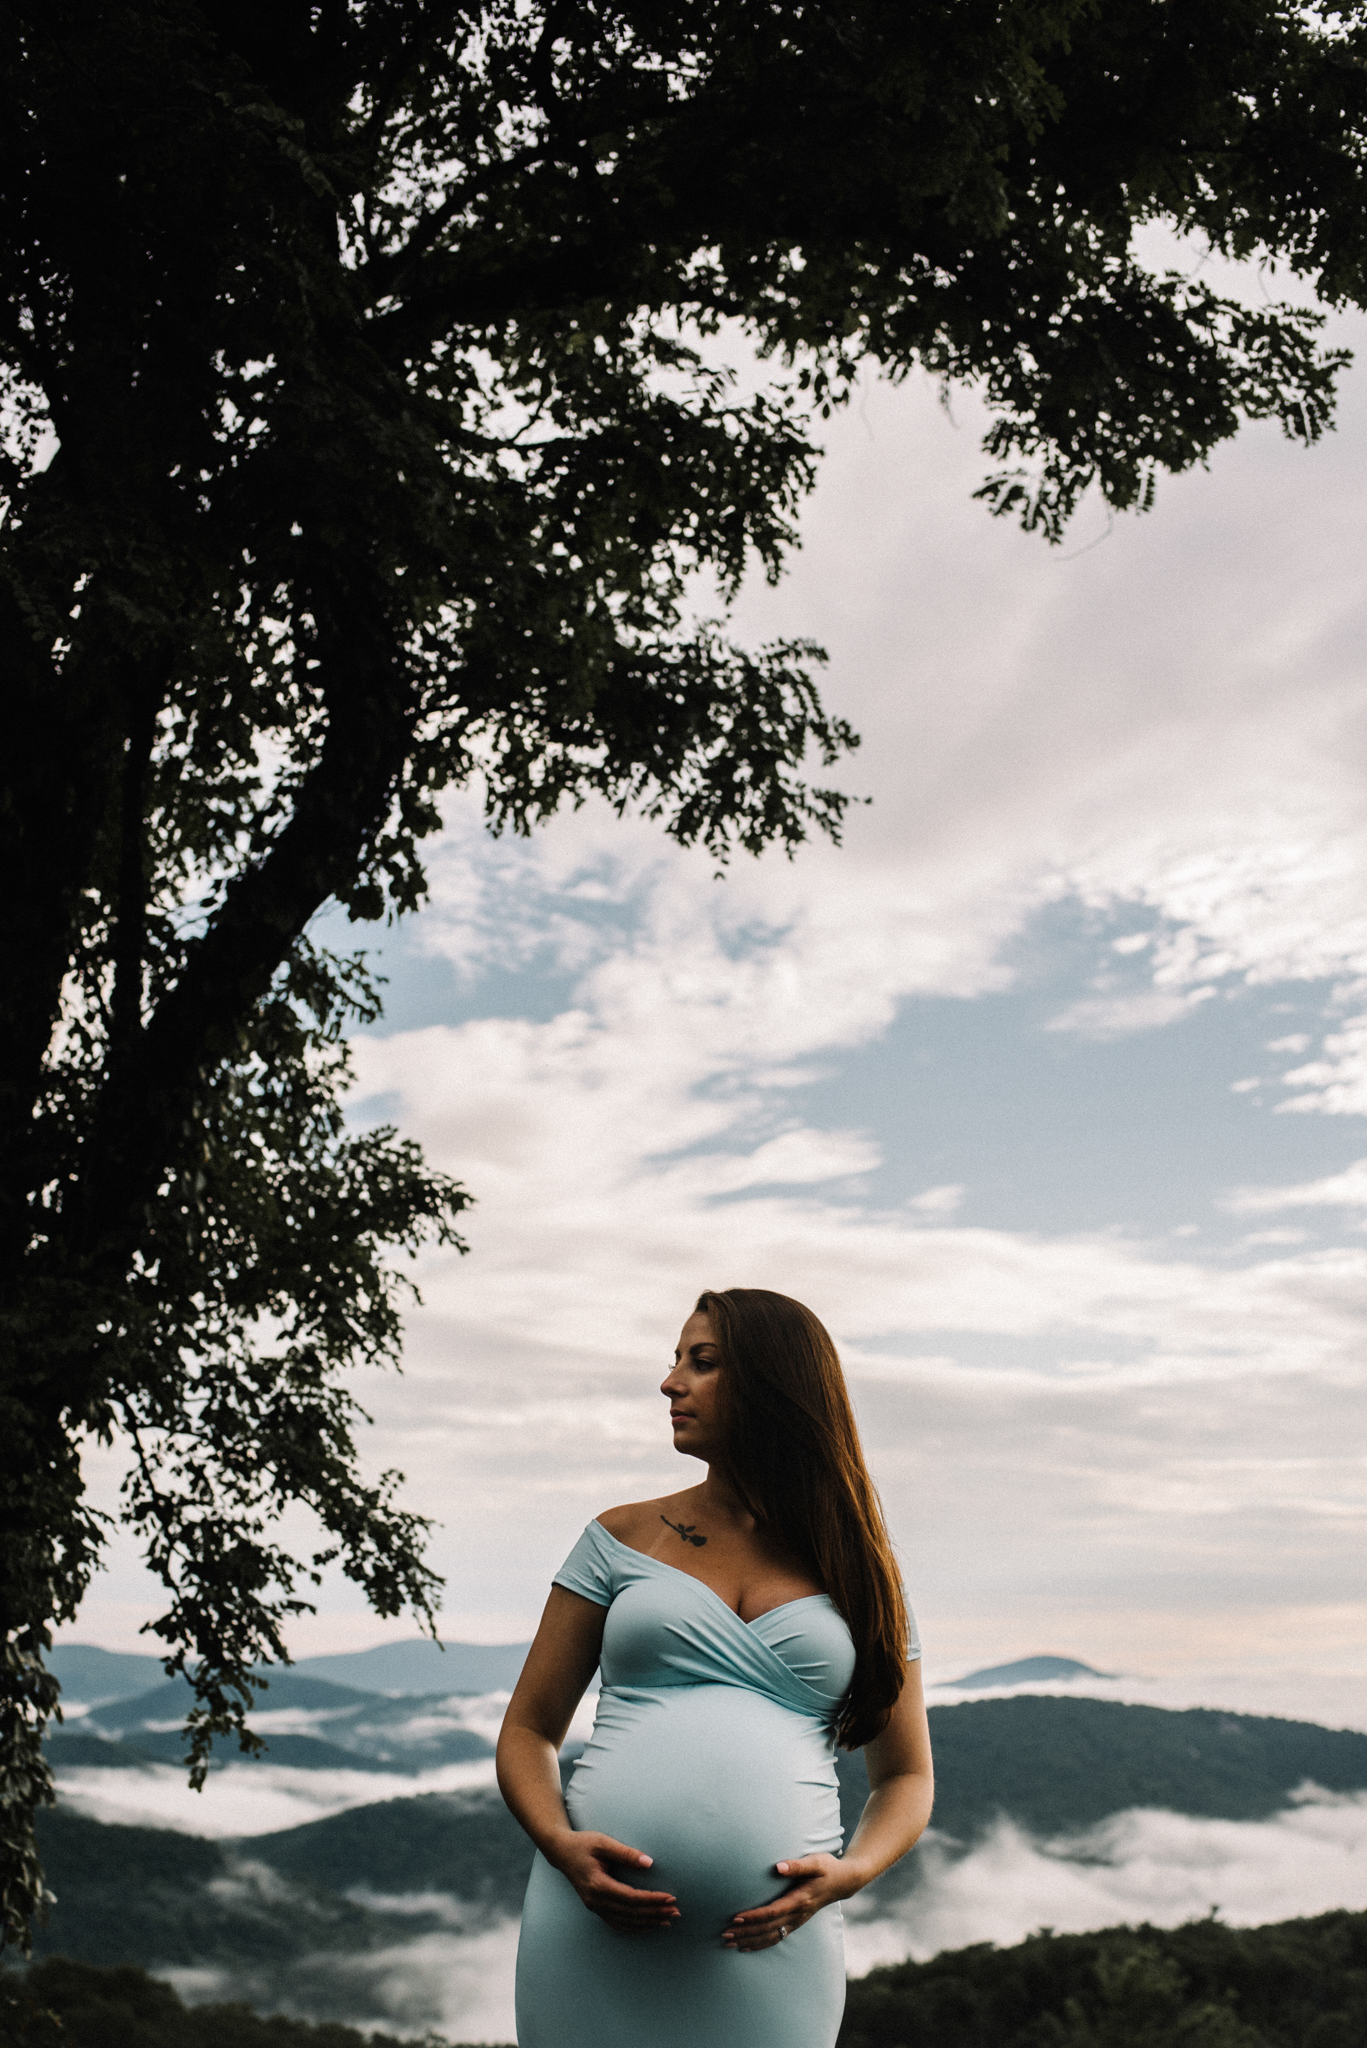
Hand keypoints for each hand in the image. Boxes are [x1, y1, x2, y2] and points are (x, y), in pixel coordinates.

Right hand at [549, 1829, 679, 1934]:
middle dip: (655, 1913)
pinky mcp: (595, 1908)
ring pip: (626, 1922)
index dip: (652, 1900)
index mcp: (598, 1885)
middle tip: (676, 1911)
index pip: (632, 1898)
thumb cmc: (583, 1844)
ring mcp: (594, 1907)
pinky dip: (634, 1927)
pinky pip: (617, 1923)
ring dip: (648, 1922)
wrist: (561, 1852)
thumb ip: (626, 1853)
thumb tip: (649, 1863)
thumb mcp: (603, 1842)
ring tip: (668, 1920)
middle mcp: (595, 1901)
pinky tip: (649, 1926)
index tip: (671, 1898)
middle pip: (631, 1913)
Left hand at [722, 1854, 852, 1952]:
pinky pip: (776, 1938)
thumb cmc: (828, 1868)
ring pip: (770, 1937)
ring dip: (749, 1941)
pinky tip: (746, 1947)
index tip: (736, 1918)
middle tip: (724, 1935)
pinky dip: (760, 1944)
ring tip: (728, 1944)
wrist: (844, 1882)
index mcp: (801, 1899)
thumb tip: (778, 1867)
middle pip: (768, 1928)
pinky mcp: (796, 1923)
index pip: (773, 1912)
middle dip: (746, 1932)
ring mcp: (797, 1921)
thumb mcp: (816, 1862)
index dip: (755, 1916)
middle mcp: (798, 1914)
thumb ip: (797, 1865)